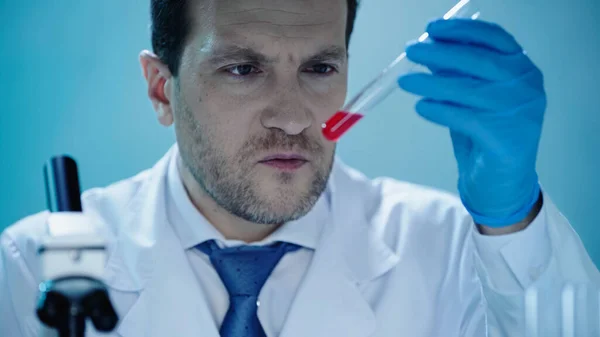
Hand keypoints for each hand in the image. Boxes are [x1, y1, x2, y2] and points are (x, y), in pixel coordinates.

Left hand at [397, 18, 544, 226]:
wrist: (501, 182)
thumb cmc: (485, 135)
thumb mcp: (471, 98)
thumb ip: (457, 74)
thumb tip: (429, 50)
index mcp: (522, 68)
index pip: (494, 38)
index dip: (462, 30)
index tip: (432, 28)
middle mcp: (526, 86)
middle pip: (479, 60)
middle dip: (440, 52)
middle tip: (411, 50)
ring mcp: (520, 112)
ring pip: (467, 89)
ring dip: (431, 82)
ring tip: (406, 81)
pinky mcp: (505, 137)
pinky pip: (464, 117)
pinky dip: (439, 110)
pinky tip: (421, 107)